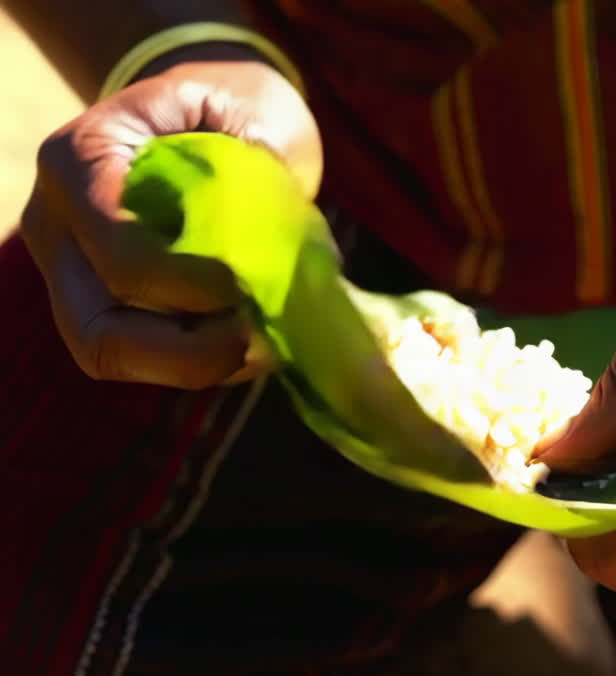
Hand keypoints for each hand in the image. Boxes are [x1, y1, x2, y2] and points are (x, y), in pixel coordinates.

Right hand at [20, 45, 321, 388]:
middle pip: (97, 328)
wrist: (211, 112)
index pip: (117, 250)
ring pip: (112, 354)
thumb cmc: (232, 106)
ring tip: (263, 344)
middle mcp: (59, 224)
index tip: (244, 285)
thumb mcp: (251, 112)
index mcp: (81, 158)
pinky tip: (257, 342)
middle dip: (185, 352)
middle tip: (257, 340)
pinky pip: (142, 359)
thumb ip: (265, 175)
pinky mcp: (107, 307)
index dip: (184, 284)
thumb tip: (294, 253)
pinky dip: (204, 363)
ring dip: (195, 366)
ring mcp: (73, 273)